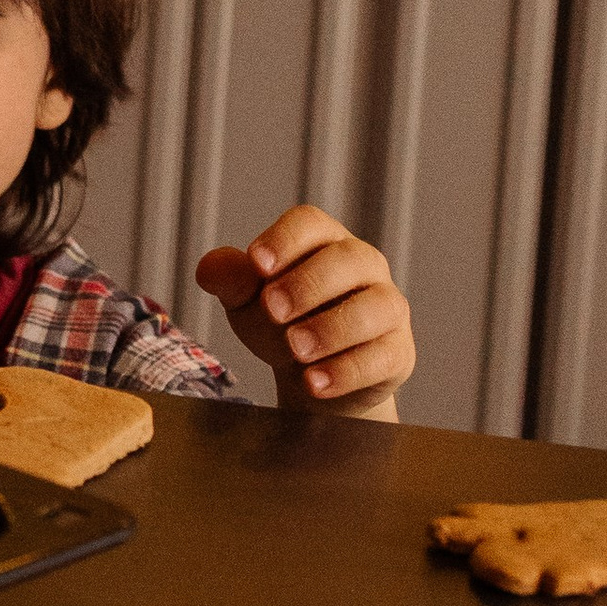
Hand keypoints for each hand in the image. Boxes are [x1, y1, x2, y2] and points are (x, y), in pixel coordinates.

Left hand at [195, 204, 413, 418]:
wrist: (310, 376)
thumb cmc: (280, 322)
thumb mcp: (246, 300)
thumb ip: (229, 281)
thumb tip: (209, 269)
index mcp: (323, 240)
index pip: (310, 223)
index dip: (284, 239)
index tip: (257, 264)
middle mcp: (363, 265)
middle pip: (346, 260)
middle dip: (307, 284)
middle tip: (272, 310)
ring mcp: (387, 308)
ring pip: (376, 307)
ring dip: (331, 328)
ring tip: (295, 349)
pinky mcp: (398, 352)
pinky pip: (383, 356)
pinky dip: (347, 371)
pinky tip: (314, 382)